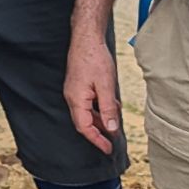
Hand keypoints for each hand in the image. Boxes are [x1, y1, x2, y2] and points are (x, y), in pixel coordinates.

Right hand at [62, 36, 122, 155]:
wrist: (86, 38)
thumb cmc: (95, 58)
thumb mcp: (106, 85)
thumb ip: (108, 108)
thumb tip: (111, 128)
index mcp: (76, 99)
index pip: (84, 127)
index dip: (96, 140)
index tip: (108, 149)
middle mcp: (72, 97)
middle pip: (85, 122)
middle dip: (99, 133)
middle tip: (113, 142)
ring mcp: (75, 92)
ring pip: (88, 113)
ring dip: (101, 119)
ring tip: (115, 123)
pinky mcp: (79, 86)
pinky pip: (89, 103)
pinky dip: (100, 108)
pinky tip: (111, 106)